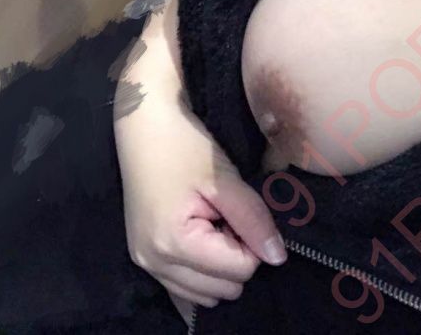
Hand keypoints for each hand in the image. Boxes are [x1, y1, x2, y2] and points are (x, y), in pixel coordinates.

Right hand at [116, 95, 286, 310]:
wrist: (143, 125)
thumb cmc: (183, 145)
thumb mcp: (223, 179)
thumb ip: (253, 219)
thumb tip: (278, 257)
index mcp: (174, 244)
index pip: (240, 270)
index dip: (252, 241)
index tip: (240, 209)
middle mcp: (155, 263)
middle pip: (223, 289)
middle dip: (235, 256)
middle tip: (226, 215)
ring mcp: (146, 263)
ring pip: (205, 295)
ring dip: (218, 267)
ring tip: (212, 223)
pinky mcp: (143, 257)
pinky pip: (182, 288)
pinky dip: (200, 273)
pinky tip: (200, 239)